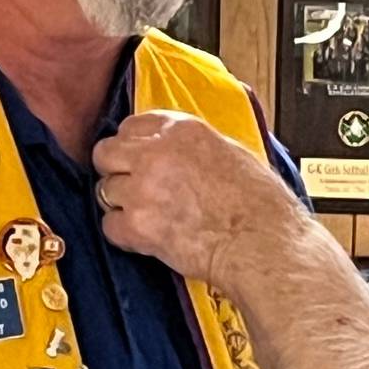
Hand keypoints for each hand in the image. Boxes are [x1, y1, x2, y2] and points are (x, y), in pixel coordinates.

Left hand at [91, 111, 301, 287]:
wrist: (262, 243)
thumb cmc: (260, 205)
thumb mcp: (230, 152)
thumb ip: (193, 146)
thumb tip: (177, 151)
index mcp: (182, 129)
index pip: (131, 125)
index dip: (131, 146)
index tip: (136, 159)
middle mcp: (156, 153)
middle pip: (106, 153)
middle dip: (116, 171)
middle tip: (133, 188)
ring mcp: (143, 189)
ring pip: (105, 191)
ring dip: (122, 205)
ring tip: (150, 217)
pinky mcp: (138, 225)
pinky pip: (109, 226)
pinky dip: (124, 235)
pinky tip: (148, 238)